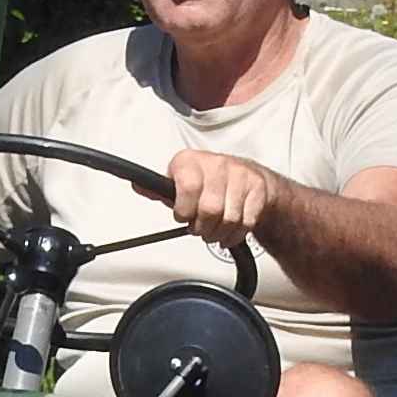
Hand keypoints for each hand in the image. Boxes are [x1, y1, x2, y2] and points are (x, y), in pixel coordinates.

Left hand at [162, 149, 283, 250]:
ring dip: (218, 233)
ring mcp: (239, 175)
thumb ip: (158, 189)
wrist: (249, 178)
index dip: (184, 211)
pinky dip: (235, 235)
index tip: (183, 216)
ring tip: (213, 229)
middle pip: (209, 209)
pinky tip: (228, 231)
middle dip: (202, 227)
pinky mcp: (257, 188)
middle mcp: (216, 164)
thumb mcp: (179, 183)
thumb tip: (139, 185)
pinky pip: (246, 222)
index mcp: (191, 161)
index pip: (188, 188)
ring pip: (228, 219)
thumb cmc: (210, 182)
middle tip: (199, 227)